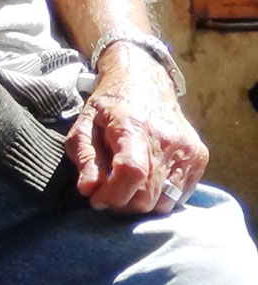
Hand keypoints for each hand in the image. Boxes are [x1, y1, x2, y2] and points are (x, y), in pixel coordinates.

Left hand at [65, 41, 208, 213]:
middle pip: (147, 195)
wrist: (143, 81)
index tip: (97, 199)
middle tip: (107, 192)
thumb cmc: (108, 106)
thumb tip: (89, 190)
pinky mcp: (199, 156)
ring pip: (165, 202)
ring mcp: (187, 149)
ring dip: (141, 202)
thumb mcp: (84, 125)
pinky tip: (146, 181)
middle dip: (122, 203)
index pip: (131, 173)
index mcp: (133, 128)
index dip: (112, 194)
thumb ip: (85, 158)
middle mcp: (166, 139)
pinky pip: (180, 195)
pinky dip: (160, 196)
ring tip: (126, 186)